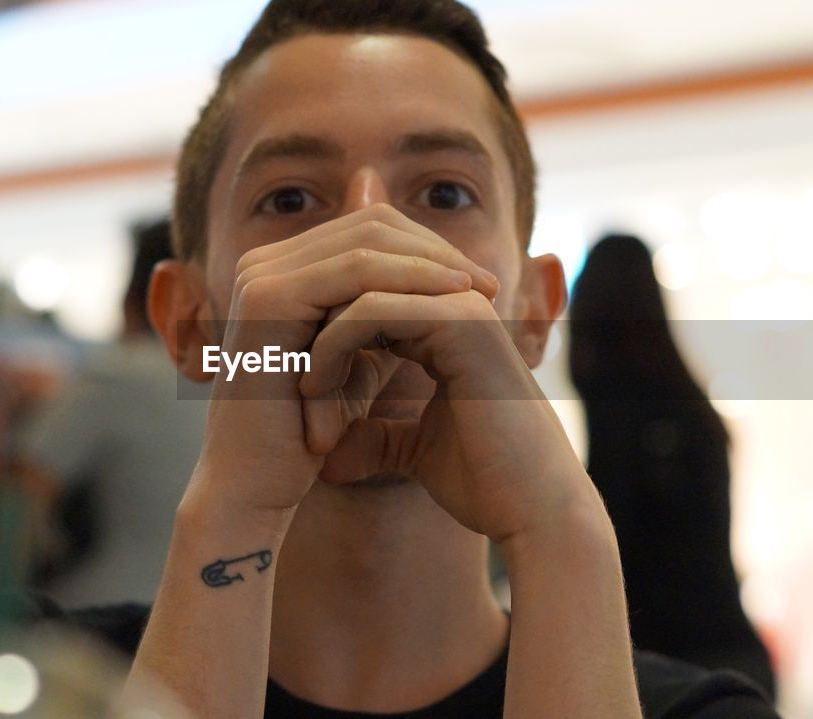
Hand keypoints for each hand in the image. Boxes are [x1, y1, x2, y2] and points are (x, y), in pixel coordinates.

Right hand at [193, 204, 499, 514]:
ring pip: (368, 240)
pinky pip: (355, 271)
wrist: (255, 487)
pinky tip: (453, 298)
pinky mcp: (268, 299)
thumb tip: (433, 293)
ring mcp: (260, 276)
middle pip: (370, 225)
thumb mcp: (355, 364)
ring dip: (433, 262)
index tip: (480, 282)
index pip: (368, 232)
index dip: (428, 250)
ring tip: (482, 291)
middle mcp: (263, 264)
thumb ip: (380, 323)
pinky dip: (411, 278)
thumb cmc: (306, 435)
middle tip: (490, 283)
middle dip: (438, 250)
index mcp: (281, 272)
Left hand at [299, 285, 598, 544]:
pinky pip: (371, 309)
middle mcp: (456, 303)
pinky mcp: (461, 322)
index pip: (363, 295)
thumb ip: (374, 438)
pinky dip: (331, 345)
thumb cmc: (485, 484)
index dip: (319, 332)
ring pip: (357, 287)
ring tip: (299, 391)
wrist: (535, 512)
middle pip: (357, 279)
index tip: (289, 383)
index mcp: (447, 324)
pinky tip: (313, 388)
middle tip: (278, 376)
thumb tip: (327, 455)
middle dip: (312, 325)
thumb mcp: (411, 452)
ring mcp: (461, 306)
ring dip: (315, 339)